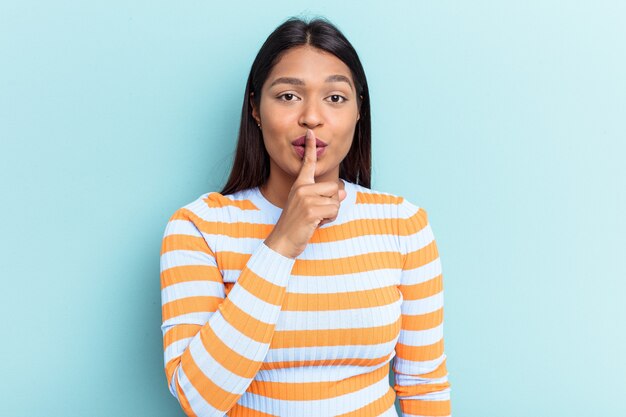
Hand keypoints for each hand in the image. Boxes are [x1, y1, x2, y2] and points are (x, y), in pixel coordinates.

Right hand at [264, 129, 346, 258]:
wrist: (283, 241)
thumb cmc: (297, 225)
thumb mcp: (310, 207)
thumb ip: (326, 197)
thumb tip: (343, 191)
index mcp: (299, 185)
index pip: (307, 163)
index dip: (310, 147)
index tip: (311, 133)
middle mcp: (301, 188)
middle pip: (333, 187)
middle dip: (332, 203)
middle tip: (317, 213)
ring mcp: (305, 198)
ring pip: (335, 200)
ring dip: (331, 213)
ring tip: (315, 219)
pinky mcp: (310, 210)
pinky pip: (333, 210)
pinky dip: (329, 219)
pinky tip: (316, 224)